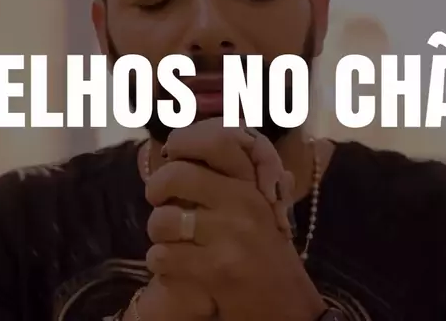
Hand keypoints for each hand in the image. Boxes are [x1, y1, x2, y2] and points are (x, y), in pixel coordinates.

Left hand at [144, 118, 325, 320]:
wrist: (289, 310)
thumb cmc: (266, 255)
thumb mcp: (261, 210)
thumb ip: (236, 177)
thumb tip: (191, 143)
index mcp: (254, 185)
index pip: (218, 141)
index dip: (184, 142)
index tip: (173, 153)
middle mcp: (245, 204)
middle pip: (175, 176)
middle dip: (156, 189)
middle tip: (159, 199)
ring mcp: (231, 237)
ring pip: (162, 220)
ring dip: (158, 234)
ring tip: (169, 240)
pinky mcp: (216, 270)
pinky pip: (163, 256)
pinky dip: (161, 263)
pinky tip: (174, 267)